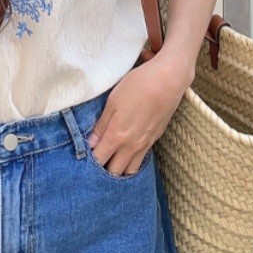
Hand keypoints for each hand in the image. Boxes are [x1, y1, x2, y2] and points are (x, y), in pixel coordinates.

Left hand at [87, 56, 194, 175]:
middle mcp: (132, 146)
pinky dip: (132, 162)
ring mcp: (145, 144)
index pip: (99, 160)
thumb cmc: (137, 86)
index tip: (83, 159)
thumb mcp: (113, 101)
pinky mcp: (155, 139)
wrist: (168, 80)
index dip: (90, 163)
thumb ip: (102, 125)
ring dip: (120, 170)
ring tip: (111, 162)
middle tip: (96, 163)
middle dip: (104, 171)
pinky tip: (126, 154)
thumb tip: (91, 143)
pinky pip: (141, 160)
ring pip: (131, 171)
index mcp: (117, 136)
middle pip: (115, 172)